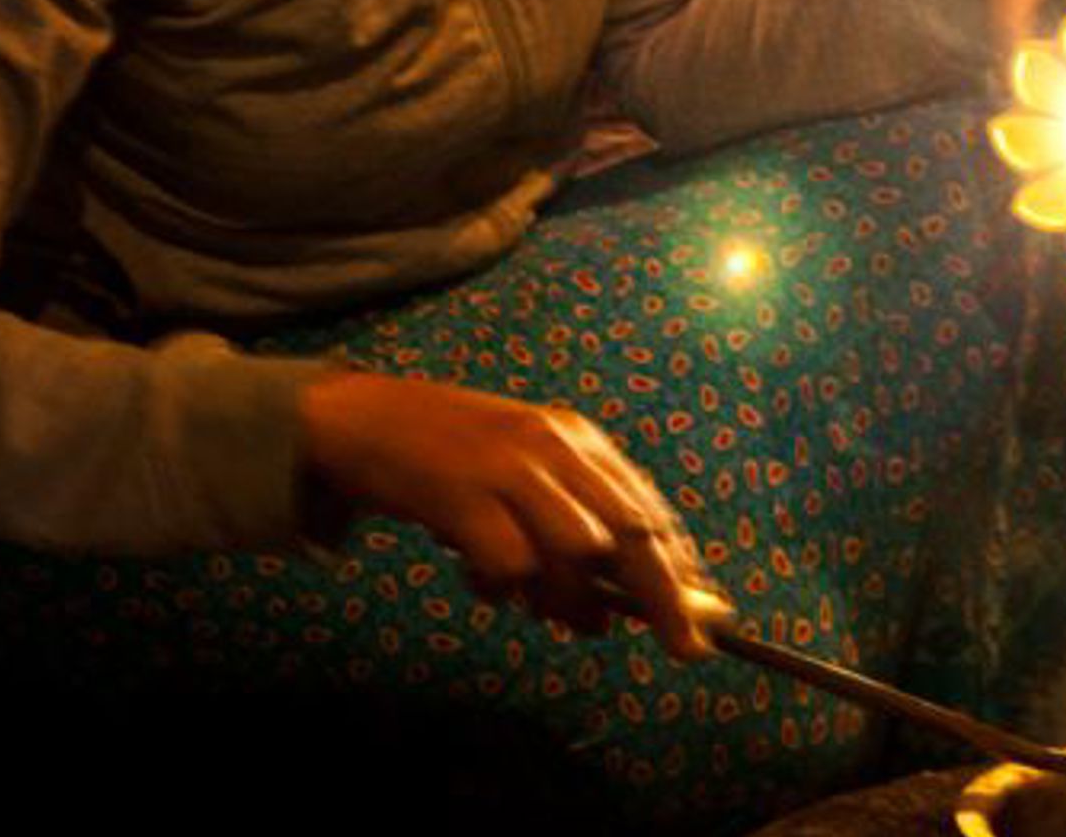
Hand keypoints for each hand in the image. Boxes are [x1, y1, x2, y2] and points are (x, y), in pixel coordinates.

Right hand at [298, 371, 727, 657]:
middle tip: (682, 646)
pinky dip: (508, 590)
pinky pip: (510, 562)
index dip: (682, 566)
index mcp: (577, 438)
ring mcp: (509, 466)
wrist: (361, 419)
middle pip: (632, 530)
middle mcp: (554, 446)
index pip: (648, 507)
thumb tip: (616, 602)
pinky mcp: (462, 492)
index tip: (704, 615)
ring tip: (564, 620)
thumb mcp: (524, 473)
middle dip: (663, 595)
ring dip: (577, 599)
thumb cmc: (449, 458)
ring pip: (579, 550)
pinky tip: (489, 590)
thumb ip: (571, 521)